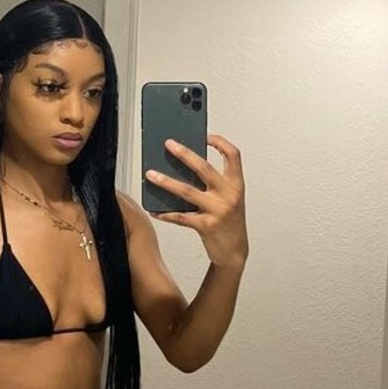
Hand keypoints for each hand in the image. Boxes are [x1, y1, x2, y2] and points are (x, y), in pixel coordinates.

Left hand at [145, 134, 247, 268]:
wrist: (234, 252)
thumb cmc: (230, 223)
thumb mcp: (229, 200)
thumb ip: (214, 185)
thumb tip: (185, 168)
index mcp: (236, 185)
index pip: (233, 156)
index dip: (220, 143)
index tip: (206, 136)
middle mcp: (229, 195)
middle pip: (204, 168)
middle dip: (184, 154)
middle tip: (169, 145)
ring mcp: (218, 210)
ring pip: (187, 191)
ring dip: (166, 181)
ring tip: (151, 175)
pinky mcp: (206, 226)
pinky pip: (181, 217)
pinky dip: (166, 213)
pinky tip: (155, 210)